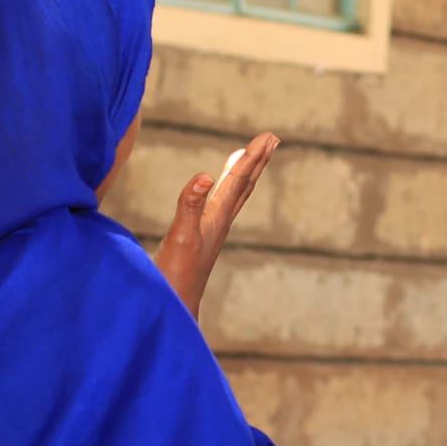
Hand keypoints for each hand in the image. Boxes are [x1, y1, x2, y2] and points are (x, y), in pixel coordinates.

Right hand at [154, 132, 277, 320]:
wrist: (175, 308)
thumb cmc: (176, 276)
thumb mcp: (181, 236)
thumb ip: (190, 205)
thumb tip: (204, 175)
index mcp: (216, 218)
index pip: (238, 182)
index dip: (251, 157)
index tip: (268, 137)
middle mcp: (218, 223)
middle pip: (244, 186)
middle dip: (256, 161)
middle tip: (272, 139)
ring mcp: (211, 232)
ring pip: (234, 196)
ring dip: (244, 174)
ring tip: (250, 157)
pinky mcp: (200, 239)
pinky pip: (219, 206)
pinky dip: (223, 191)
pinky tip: (216, 190)